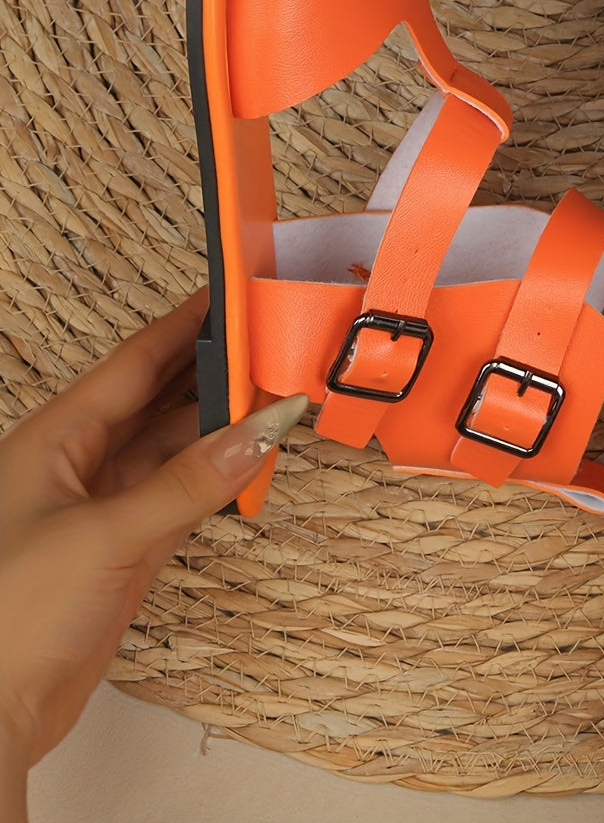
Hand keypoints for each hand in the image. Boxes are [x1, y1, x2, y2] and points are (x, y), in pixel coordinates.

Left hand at [0, 288, 306, 776]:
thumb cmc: (12, 615)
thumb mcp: (104, 535)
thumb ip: (188, 482)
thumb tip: (260, 433)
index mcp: (53, 441)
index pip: (131, 365)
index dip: (180, 325)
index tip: (225, 291)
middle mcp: (78, 465)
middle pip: (156, 399)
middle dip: (210, 370)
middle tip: (268, 341)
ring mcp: (105, 507)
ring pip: (174, 446)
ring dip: (221, 425)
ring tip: (274, 394)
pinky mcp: (127, 548)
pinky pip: (184, 493)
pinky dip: (220, 475)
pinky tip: (252, 458)